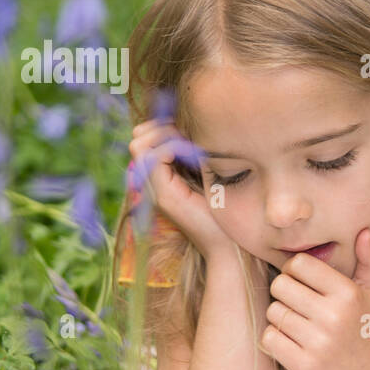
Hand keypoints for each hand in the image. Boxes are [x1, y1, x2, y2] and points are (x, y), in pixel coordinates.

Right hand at [128, 118, 235, 260]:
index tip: (190, 126)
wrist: (231, 246)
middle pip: (138, 138)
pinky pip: (154, 158)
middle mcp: (154, 182)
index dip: (164, 124)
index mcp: (163, 175)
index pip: (146, 136)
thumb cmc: (228, 211)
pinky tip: (196, 155)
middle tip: (190, 133)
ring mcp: (156, 189)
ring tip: (192, 143)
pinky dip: (172, 148)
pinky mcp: (165, 196)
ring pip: (140, 145)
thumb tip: (201, 126)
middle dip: (161, 126)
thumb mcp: (213, 174)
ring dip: (165, 135)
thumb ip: (201, 154)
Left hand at [261, 228, 369, 369]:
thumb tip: (366, 231)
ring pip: (273, 312)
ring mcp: (318, 342)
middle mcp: (333, 316)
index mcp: (347, 293)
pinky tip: (291, 340)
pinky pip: (269, 338)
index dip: (293, 269)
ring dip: (280, 315)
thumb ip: (369, 260)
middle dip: (284, 291)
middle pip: (280, 285)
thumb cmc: (366, 326)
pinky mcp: (303, 365)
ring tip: (297, 322)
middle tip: (296, 302)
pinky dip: (275, 337)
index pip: (299, 264)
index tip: (301, 280)